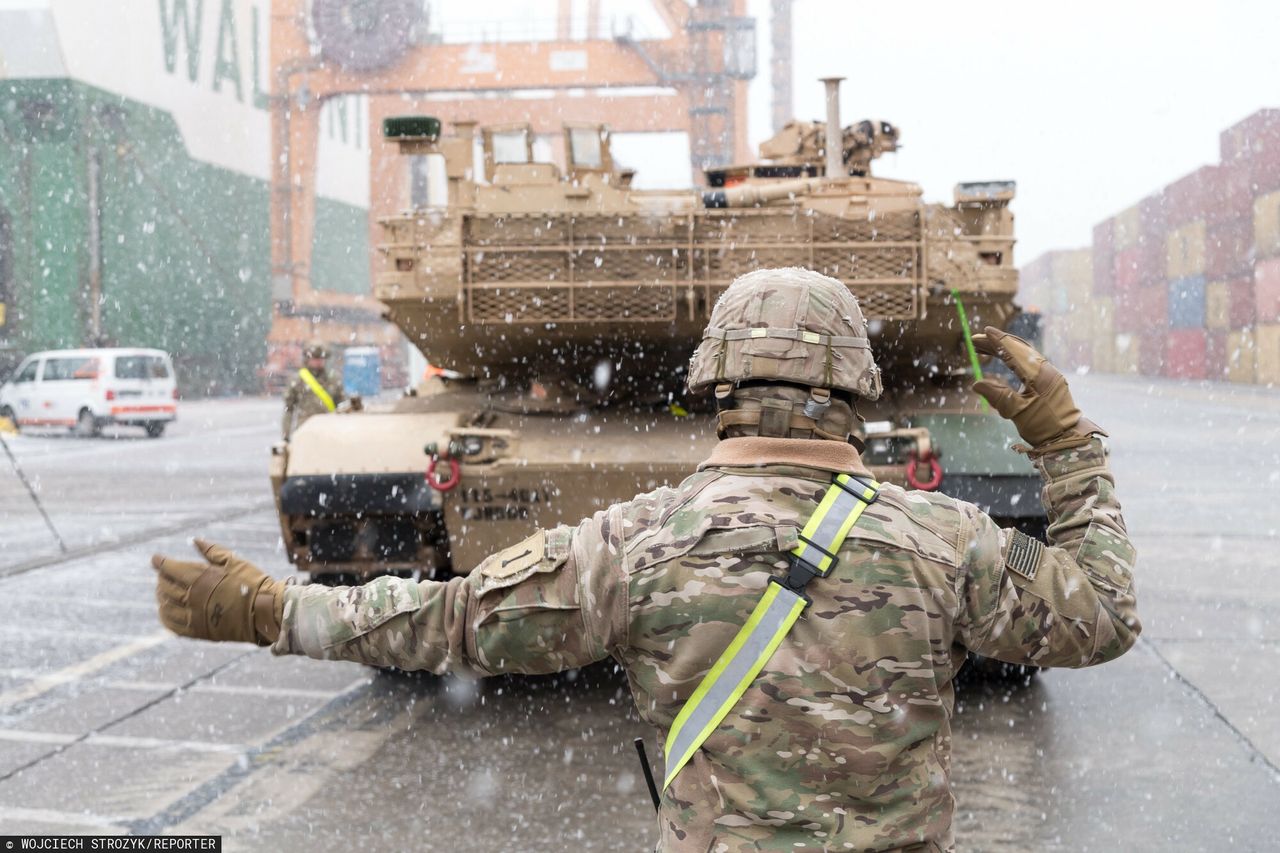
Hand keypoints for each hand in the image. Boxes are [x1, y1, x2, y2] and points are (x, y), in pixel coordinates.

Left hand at [152, 540, 284, 644]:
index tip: (155, 559)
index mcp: (201, 578)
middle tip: (162, 574)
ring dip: (161, 597)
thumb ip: (212, 551)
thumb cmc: (253, 583)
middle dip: (161, 579)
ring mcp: (194, 616)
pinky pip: (173, 625)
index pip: (171, 569)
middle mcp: (193, 597)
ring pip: (166, 606)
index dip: (161, 563)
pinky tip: (165, 611)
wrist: (266, 612)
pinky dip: (165, 617)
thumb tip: (195, 540)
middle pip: (166, 587)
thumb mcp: (234, 561)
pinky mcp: (199, 631)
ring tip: (162, 592)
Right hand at [971, 326, 1104, 456]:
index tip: (984, 331)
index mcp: (1038, 375)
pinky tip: (1003, 360)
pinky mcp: (1049, 380)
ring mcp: (1049, 374)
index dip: (998, 341)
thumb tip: (976, 384)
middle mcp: (1045, 370)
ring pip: (1024, 354)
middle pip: (1018, 349)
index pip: (1014, 352)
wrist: (1067, 437)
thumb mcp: (1017, 412)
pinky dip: (1013, 358)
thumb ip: (997, 396)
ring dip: (1004, 349)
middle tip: (976, 340)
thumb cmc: (1043, 426)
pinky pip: (1029, 362)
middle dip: (997, 343)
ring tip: (985, 348)